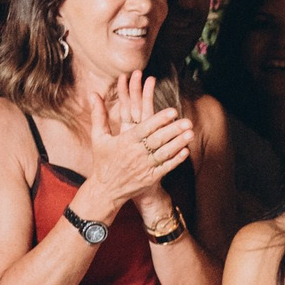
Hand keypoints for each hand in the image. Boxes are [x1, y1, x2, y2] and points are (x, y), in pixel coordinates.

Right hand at [76, 73, 191, 221]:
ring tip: (191, 134)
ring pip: (164, 153)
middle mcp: (136, 154)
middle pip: (157, 140)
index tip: (172, 111)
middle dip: (173, 130)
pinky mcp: (150, 178)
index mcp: (124, 142)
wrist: (105, 190)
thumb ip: (98, 115)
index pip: (144, 128)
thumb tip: (93, 93)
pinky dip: (176, 160)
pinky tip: (186, 151)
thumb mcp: (98, 138)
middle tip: (187, 121)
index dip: (159, 120)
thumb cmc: (103, 161)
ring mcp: (144, 167)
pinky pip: (165, 168)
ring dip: (178, 143)